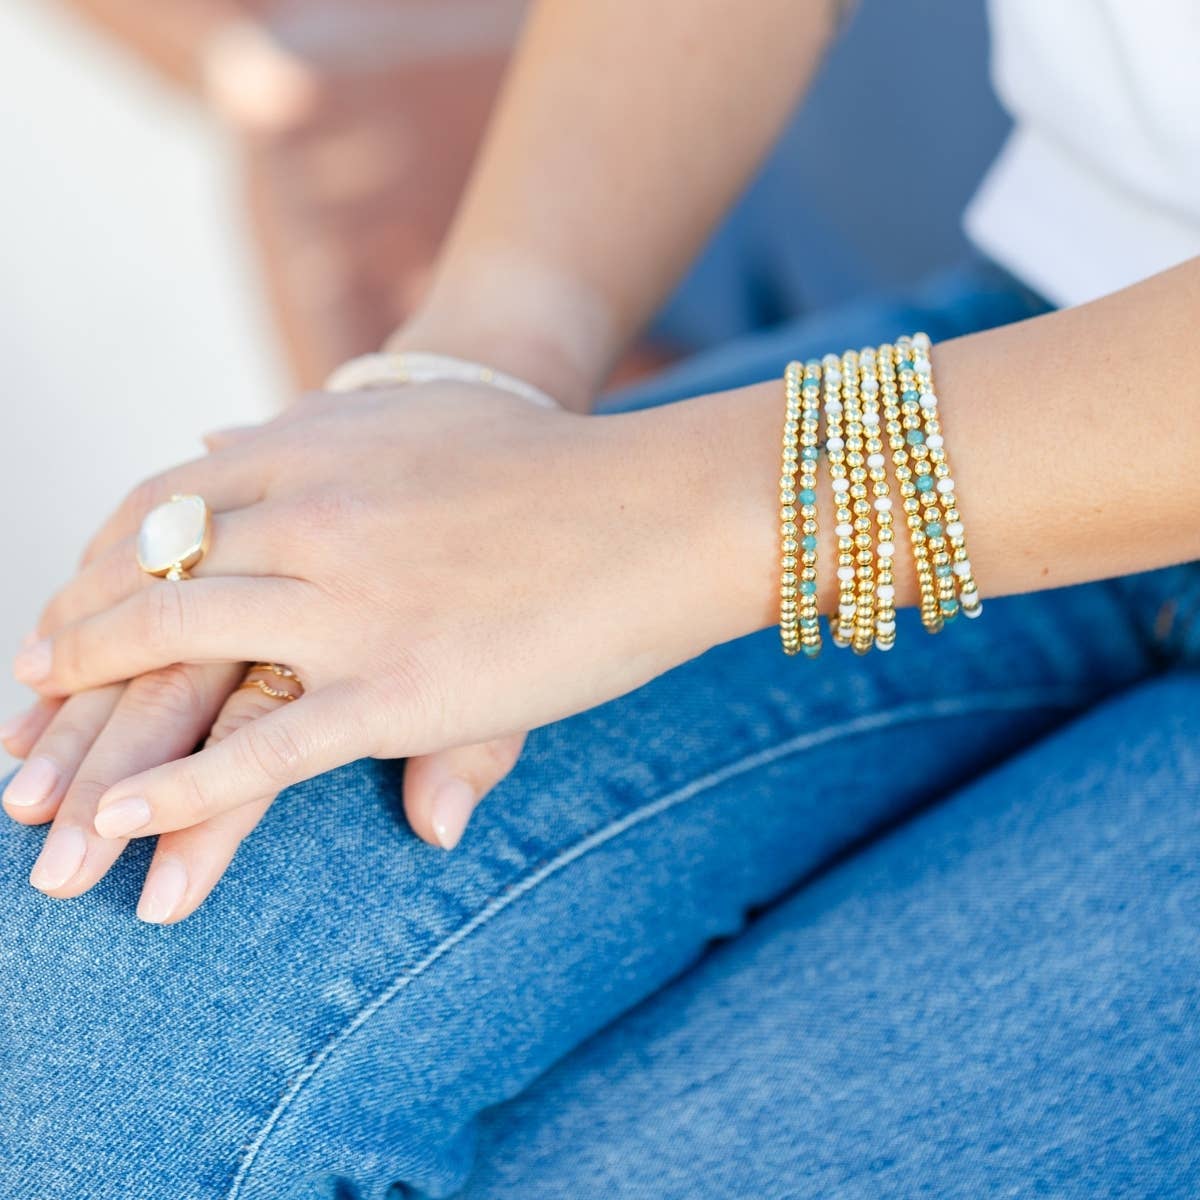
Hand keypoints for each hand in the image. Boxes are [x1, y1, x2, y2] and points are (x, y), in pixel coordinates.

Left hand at [14, 382, 753, 849]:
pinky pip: (268, 748)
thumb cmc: (549, 460)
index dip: (93, 574)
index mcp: (313, 450)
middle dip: (69, 661)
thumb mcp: (418, 429)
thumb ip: (320, 444)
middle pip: (150, 590)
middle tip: (14, 717)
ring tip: (33, 797)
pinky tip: (119, 822)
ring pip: (183, 665)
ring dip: (93, 737)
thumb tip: (213, 435)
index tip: (55, 626)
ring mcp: (354, 601)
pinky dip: (183, 791)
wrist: (662, 493)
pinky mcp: (407, 686)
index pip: (159, 512)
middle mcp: (313, 515)